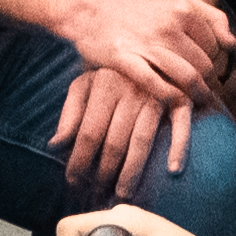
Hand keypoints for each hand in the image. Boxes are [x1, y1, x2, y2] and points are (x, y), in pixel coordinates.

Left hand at [51, 60, 183, 202]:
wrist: (148, 39)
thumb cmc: (111, 70)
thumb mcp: (85, 83)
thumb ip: (70, 112)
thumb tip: (55, 145)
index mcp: (105, 83)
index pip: (88, 133)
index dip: (79, 161)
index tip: (73, 183)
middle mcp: (131, 88)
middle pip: (114, 142)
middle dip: (104, 174)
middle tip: (96, 196)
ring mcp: (157, 93)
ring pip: (142, 141)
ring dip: (132, 172)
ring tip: (122, 195)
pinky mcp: (180, 97)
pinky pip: (180, 126)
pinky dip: (178, 148)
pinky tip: (172, 171)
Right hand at [57, 0, 234, 110]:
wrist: (91, 11)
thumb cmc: (137, 9)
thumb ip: (209, 15)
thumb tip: (233, 43)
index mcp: (182, 7)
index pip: (214, 46)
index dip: (213, 62)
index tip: (207, 72)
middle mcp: (168, 24)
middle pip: (204, 64)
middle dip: (208, 82)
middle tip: (204, 92)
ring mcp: (147, 43)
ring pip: (188, 77)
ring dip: (196, 95)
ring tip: (195, 102)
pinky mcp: (127, 60)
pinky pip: (158, 86)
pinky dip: (171, 97)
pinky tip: (173, 100)